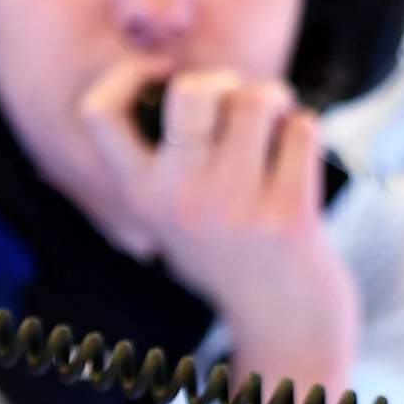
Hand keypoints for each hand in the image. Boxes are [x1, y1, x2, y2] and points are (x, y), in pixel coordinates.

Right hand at [73, 60, 358, 378]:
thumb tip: (180, 74)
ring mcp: (232, 211)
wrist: (286, 329)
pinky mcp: (288, 218)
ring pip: (256, 99)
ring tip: (277, 123)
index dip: (128, 74)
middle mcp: (177, 202)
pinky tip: (299, 158)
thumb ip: (166, 155)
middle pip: (191, 89)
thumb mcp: (175, 212)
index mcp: (139, 197)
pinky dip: (305, 130)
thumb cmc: (233, 254)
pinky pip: (302, 129)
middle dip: (226, 82)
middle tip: (241, 104)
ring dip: (274, 100)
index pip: (99, 112)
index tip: (161, 75)